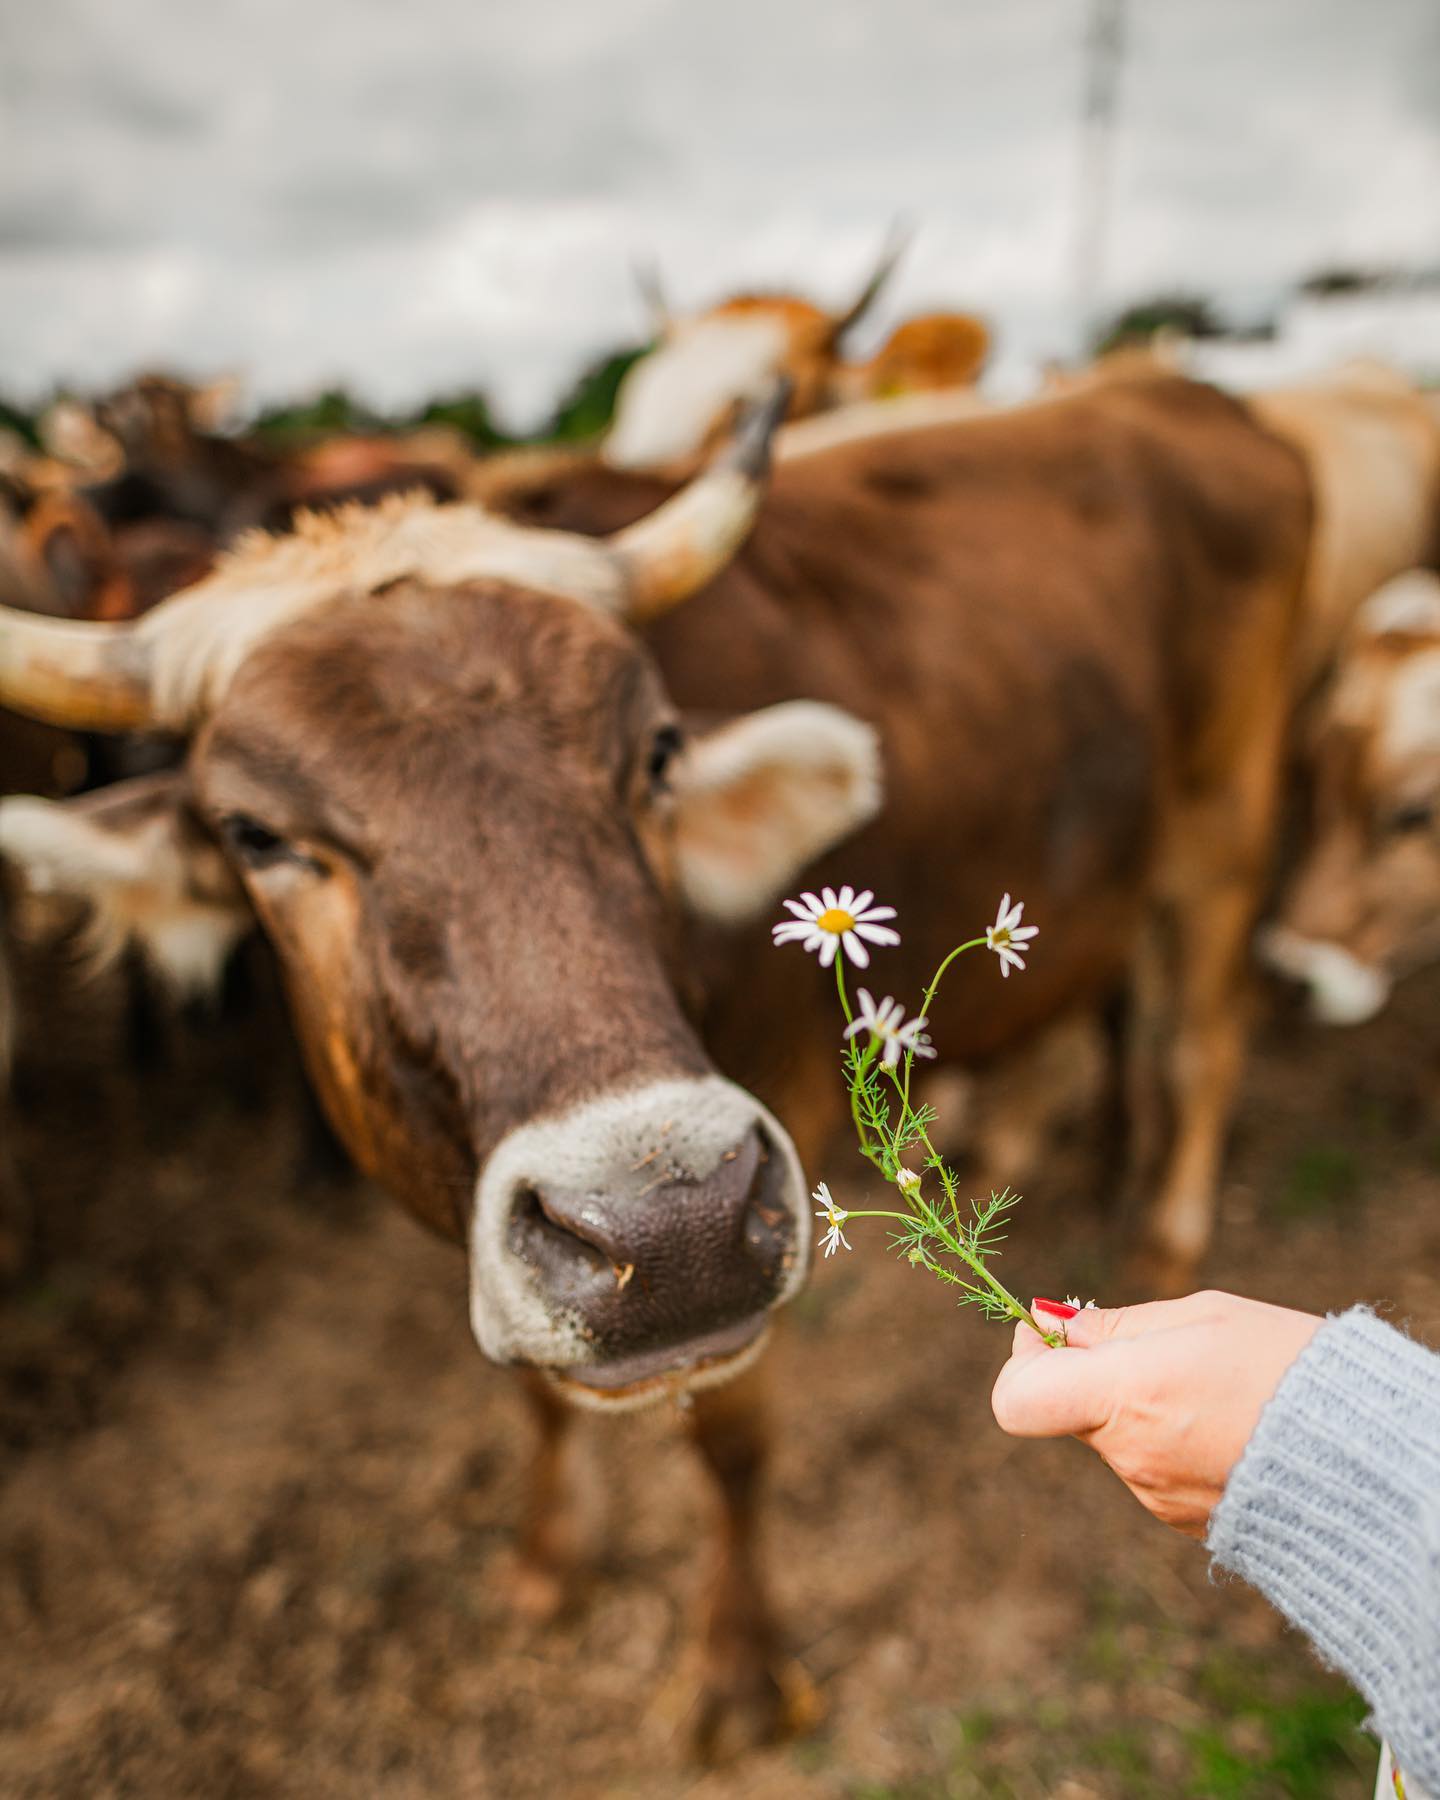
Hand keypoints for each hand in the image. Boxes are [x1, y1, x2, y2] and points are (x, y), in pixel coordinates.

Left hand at [991, 1290, 1322, 1536]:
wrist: (1367, 1459)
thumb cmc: (1287, 1369)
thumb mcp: (1202, 1318)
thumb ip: (1118, 1325)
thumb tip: (1054, 1322)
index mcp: (1125, 1397)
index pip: (1016, 1399)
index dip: (1024, 1360)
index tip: (1055, 1332)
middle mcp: (1130, 1456)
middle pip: (1072, 1411)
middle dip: (1094, 1374)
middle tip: (1148, 1343)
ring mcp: (1156, 1496)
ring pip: (1116, 1437)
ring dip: (1140, 1406)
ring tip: (1210, 1383)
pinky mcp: (1185, 1520)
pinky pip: (1153, 1467)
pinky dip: (1171, 1438)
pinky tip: (1226, 1419)